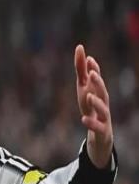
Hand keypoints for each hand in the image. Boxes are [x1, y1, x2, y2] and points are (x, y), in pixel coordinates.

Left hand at [74, 44, 112, 168]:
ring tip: (89, 96)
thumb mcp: (83, 88)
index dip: (94, 70)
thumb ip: (81, 71)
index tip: (89, 59)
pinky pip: (97, 127)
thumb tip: (80, 48)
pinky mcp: (101, 130)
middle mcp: (103, 103)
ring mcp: (104, 117)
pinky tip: (83, 119)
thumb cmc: (91, 107)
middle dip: (98, 83)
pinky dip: (91, 123)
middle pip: (103, 92)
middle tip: (91, 74)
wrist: (99, 134)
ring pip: (103, 109)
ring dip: (97, 102)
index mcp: (99, 92)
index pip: (97, 80)